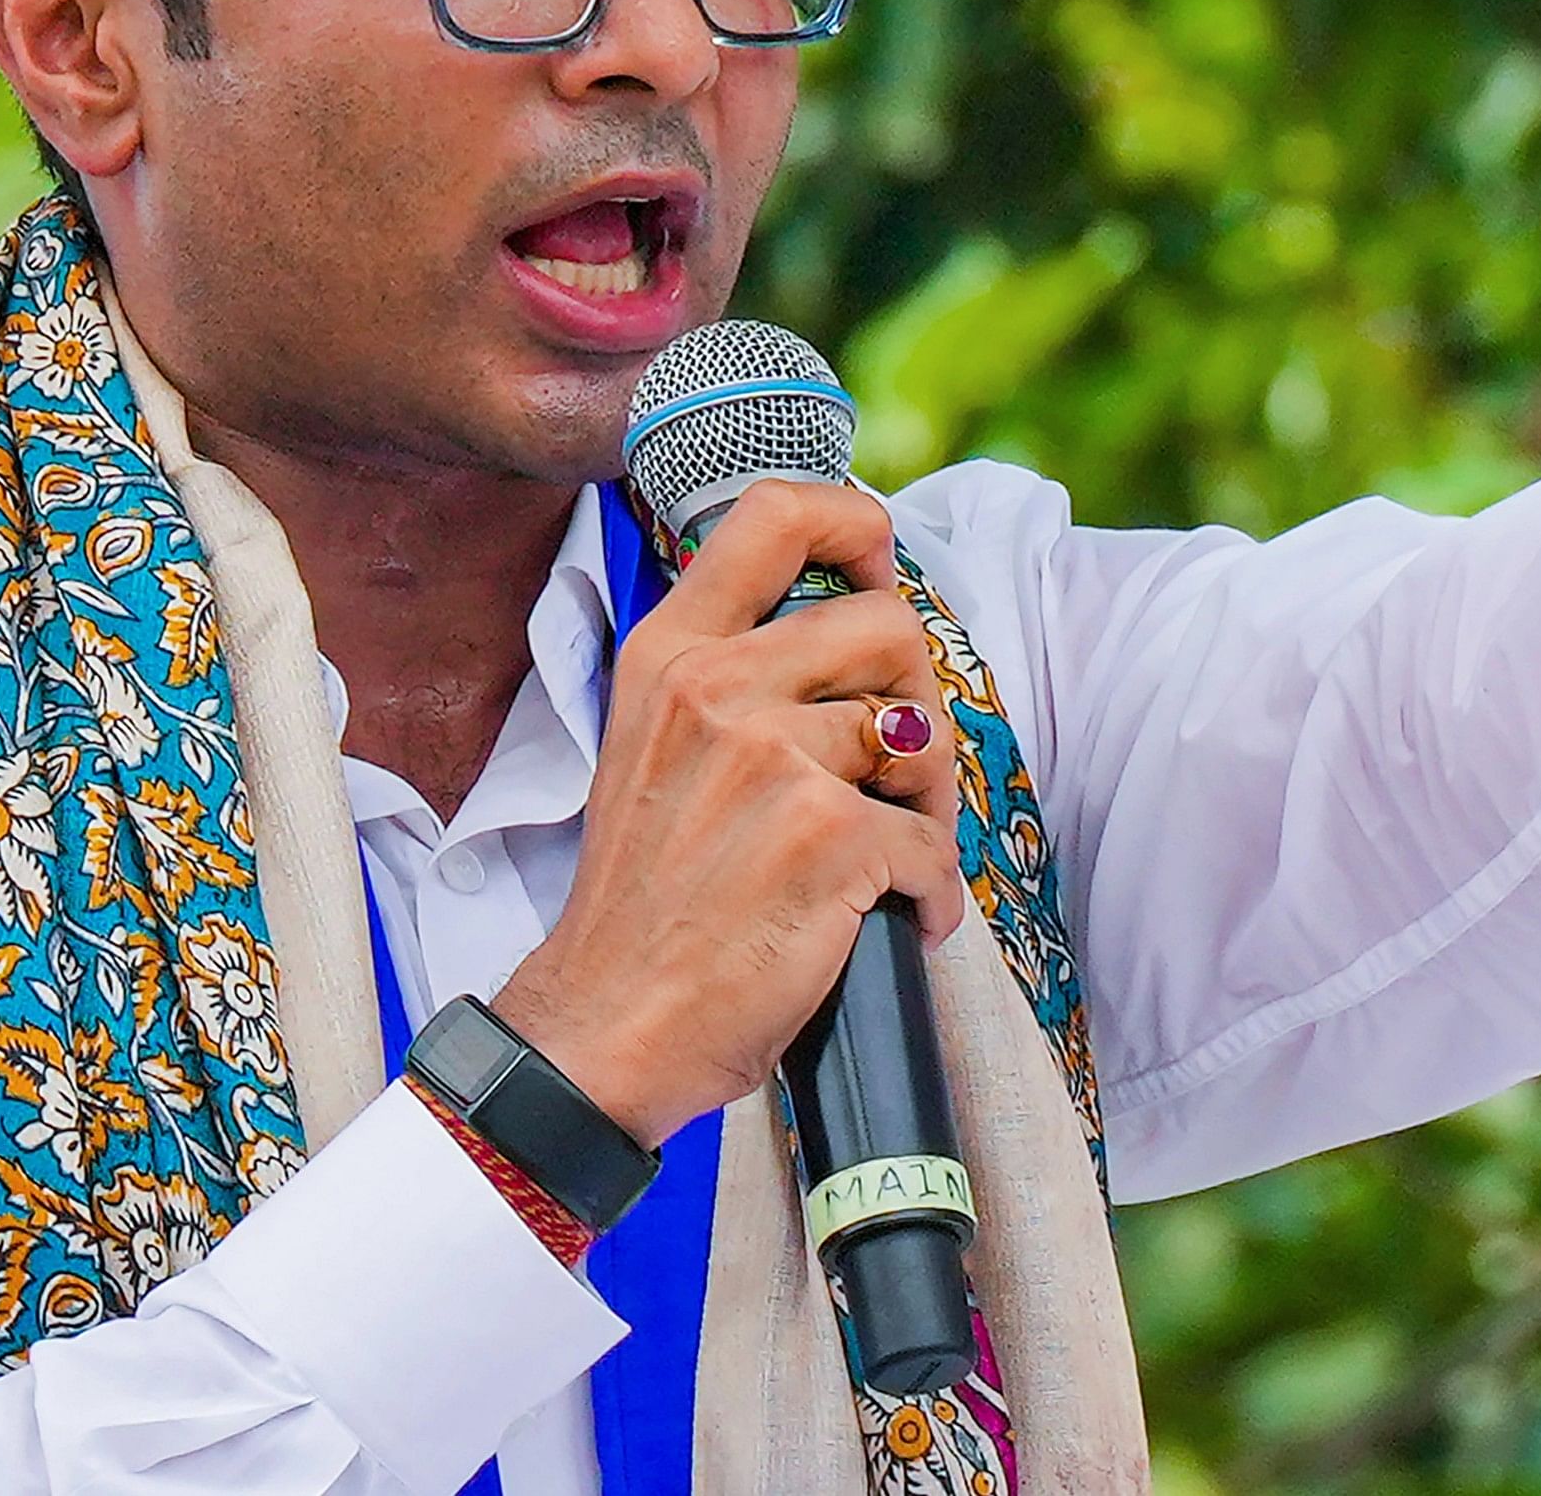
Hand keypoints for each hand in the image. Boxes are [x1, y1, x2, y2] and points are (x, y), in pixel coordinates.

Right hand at [493, 481, 966, 1146]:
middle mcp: (716, 688)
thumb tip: (851, 634)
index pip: (774, 513)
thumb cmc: (647, 904)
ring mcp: (772, 760)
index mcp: (669, 654)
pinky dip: (933, 894)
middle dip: (919, 697)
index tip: (878, 573)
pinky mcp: (828, 838)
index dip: (857, 525)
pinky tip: (900, 924)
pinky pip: (932, 844)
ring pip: (921, 736)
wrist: (607, 1026)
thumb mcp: (654, 750)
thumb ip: (733, 681)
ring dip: (933, 805)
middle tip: (900, 772)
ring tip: (898, 856)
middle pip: (888, 623)